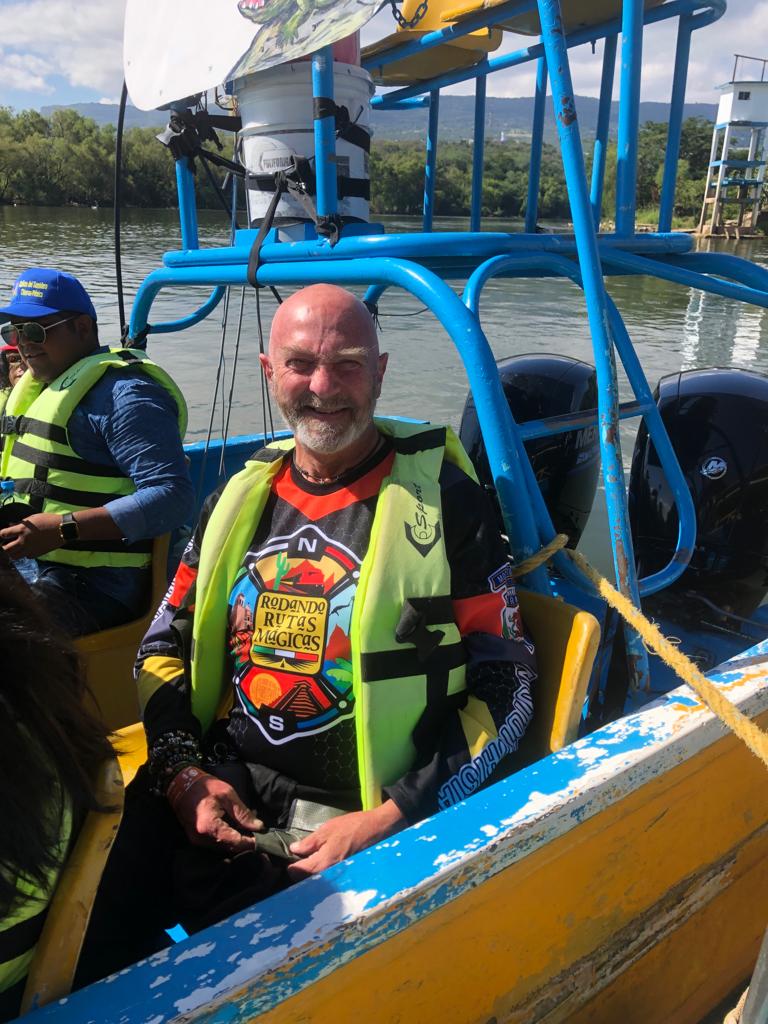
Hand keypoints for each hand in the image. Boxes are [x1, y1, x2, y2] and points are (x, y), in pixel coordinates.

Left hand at [0, 513, 62, 558]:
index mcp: (22, 530)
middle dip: (3, 546)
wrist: (62, 529)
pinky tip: (27, 549)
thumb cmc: (48, 520)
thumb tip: (11, 526)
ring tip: (15, 548)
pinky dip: (24, 554)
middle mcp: (24, 541)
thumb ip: (20, 523)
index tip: (3, 534)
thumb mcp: (33, 518)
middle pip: (6, 549)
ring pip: (15, 556)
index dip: (1, 534)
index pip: (4, 534)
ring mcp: (30, 549)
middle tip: (6, 544)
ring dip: (12, 552)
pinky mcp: (37, 554)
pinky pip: (27, 557)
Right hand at [167, 766, 264, 853]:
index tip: (263, 839)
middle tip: (257, 831)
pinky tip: (235, 827)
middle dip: (244, 841)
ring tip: (248, 827)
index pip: (235, 842)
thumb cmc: (205, 787)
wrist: (181, 784)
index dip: (250, 842)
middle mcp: (202, 838)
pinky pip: (215, 842)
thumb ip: (243, 813)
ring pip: (222, 846)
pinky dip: (226, 837)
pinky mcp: (195, 838)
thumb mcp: (228, 795)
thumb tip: (258, 826)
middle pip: (229, 847)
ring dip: (236, 839)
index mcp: (210, 827)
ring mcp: (197, 840)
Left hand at [286, 800, 404, 880]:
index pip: (299, 873)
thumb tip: (294, 850)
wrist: (379, 829)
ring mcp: (340, 877)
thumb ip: (310, 842)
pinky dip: (323, 876)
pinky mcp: (347, 876)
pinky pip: (330, 880)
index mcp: (324, 862)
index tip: (290, 861)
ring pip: (319, 882)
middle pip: (308, 882)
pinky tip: (324, 866)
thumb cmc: (353, 826)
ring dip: (312, 876)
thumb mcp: (328, 829)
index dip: (292, 867)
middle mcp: (331, 875)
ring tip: (311, 864)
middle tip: (299, 863)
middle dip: (301, 875)